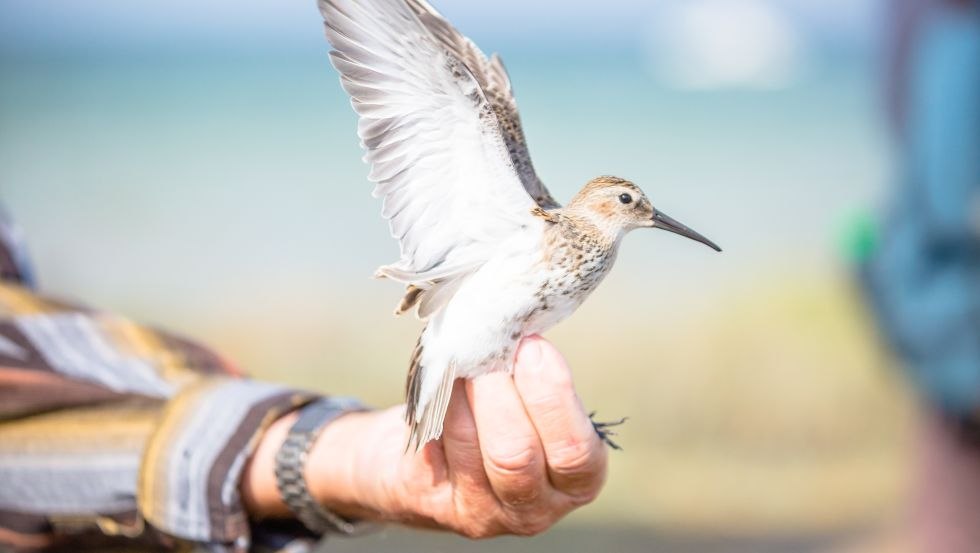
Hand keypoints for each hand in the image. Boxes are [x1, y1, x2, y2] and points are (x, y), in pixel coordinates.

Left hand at [242, 335, 607, 537]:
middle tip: (484, 349)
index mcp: (577, 478)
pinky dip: (435, 407)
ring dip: (461, 394)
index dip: (552, 396)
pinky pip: (435, 450)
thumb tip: (518, 316)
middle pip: (516, 455)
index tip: (531, 346)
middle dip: (498, 392)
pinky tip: (438, 384)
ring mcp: (487, 513)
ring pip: (472, 451)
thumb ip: (533, 373)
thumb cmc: (492, 417)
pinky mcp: (442, 508)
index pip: (575, 452)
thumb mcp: (528, 402)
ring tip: (459, 357)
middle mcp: (537, 506)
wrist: (428, 461)